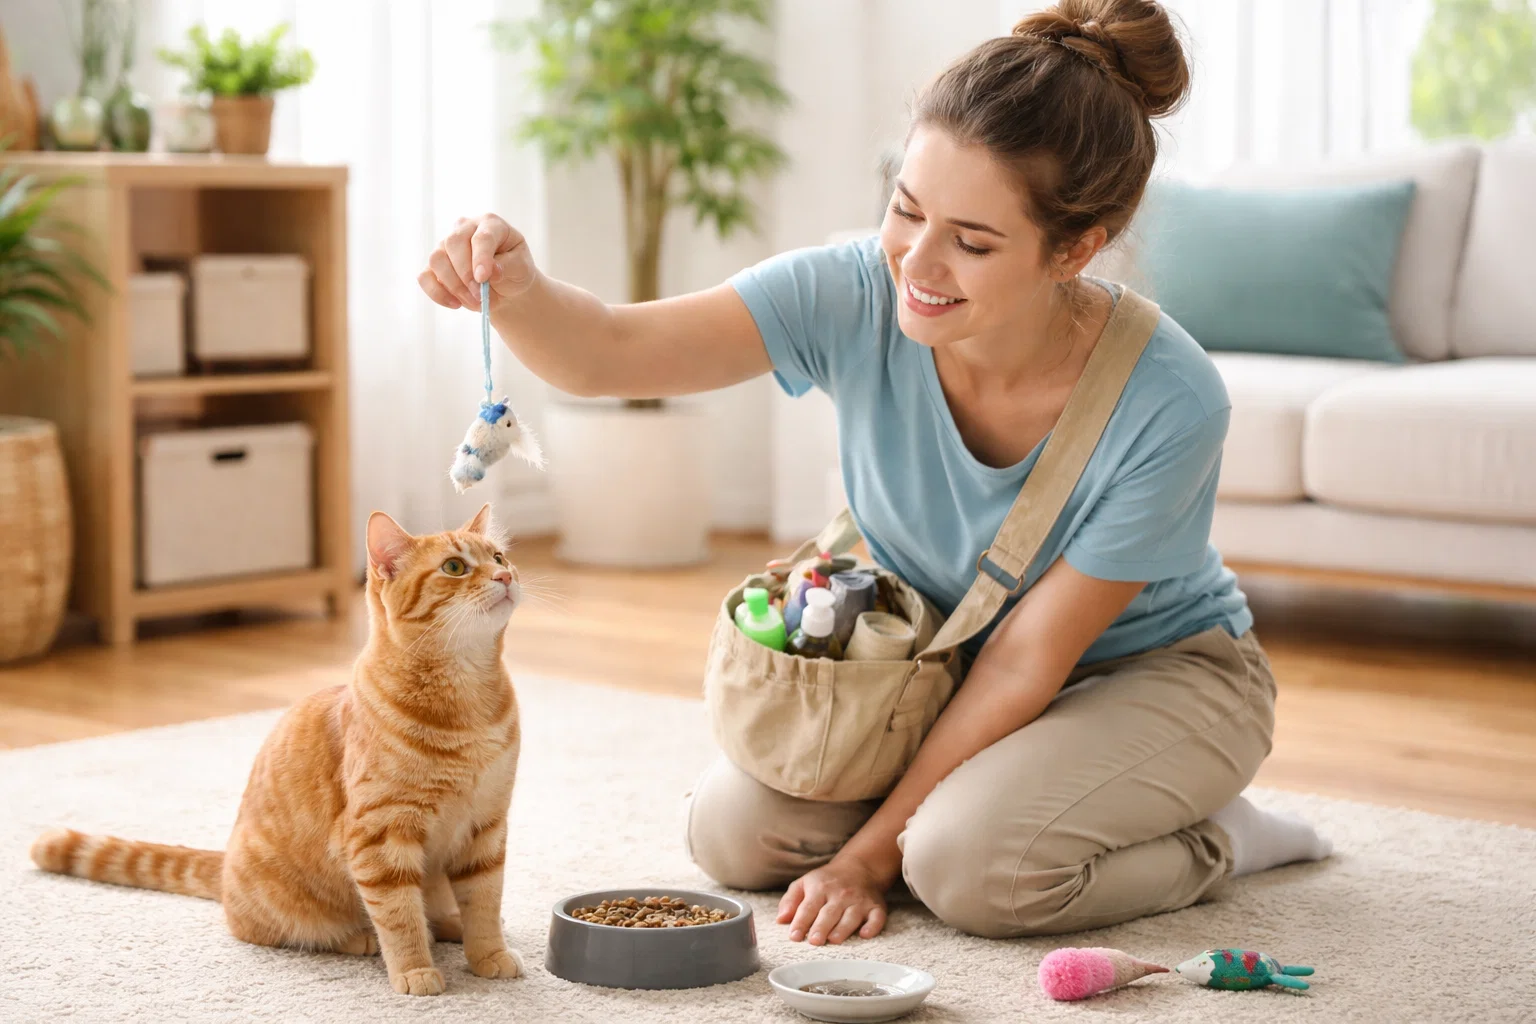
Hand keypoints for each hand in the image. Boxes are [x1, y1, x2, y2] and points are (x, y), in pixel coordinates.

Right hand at [419, 213, 538, 311]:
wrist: (506, 285)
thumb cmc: (515, 270)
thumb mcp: (521, 268)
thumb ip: (508, 266)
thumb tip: (491, 271)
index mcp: (490, 223)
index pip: (481, 236)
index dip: (480, 258)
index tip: (483, 278)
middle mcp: (464, 228)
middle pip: (453, 243)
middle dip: (465, 274)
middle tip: (480, 296)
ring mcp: (446, 244)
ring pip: (437, 259)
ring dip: (454, 286)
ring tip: (475, 302)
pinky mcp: (435, 265)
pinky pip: (425, 276)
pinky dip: (437, 293)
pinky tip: (456, 304)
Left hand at [777, 856, 888, 945]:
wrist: (859, 867)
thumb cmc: (826, 881)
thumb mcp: (804, 883)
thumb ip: (790, 901)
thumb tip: (780, 920)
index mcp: (820, 888)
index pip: (808, 907)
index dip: (800, 922)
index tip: (794, 936)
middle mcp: (840, 894)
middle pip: (829, 913)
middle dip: (821, 927)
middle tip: (814, 941)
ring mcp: (859, 900)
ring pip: (851, 916)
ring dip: (842, 928)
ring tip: (833, 940)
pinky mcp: (875, 907)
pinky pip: (876, 917)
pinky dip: (872, 926)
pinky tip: (865, 934)